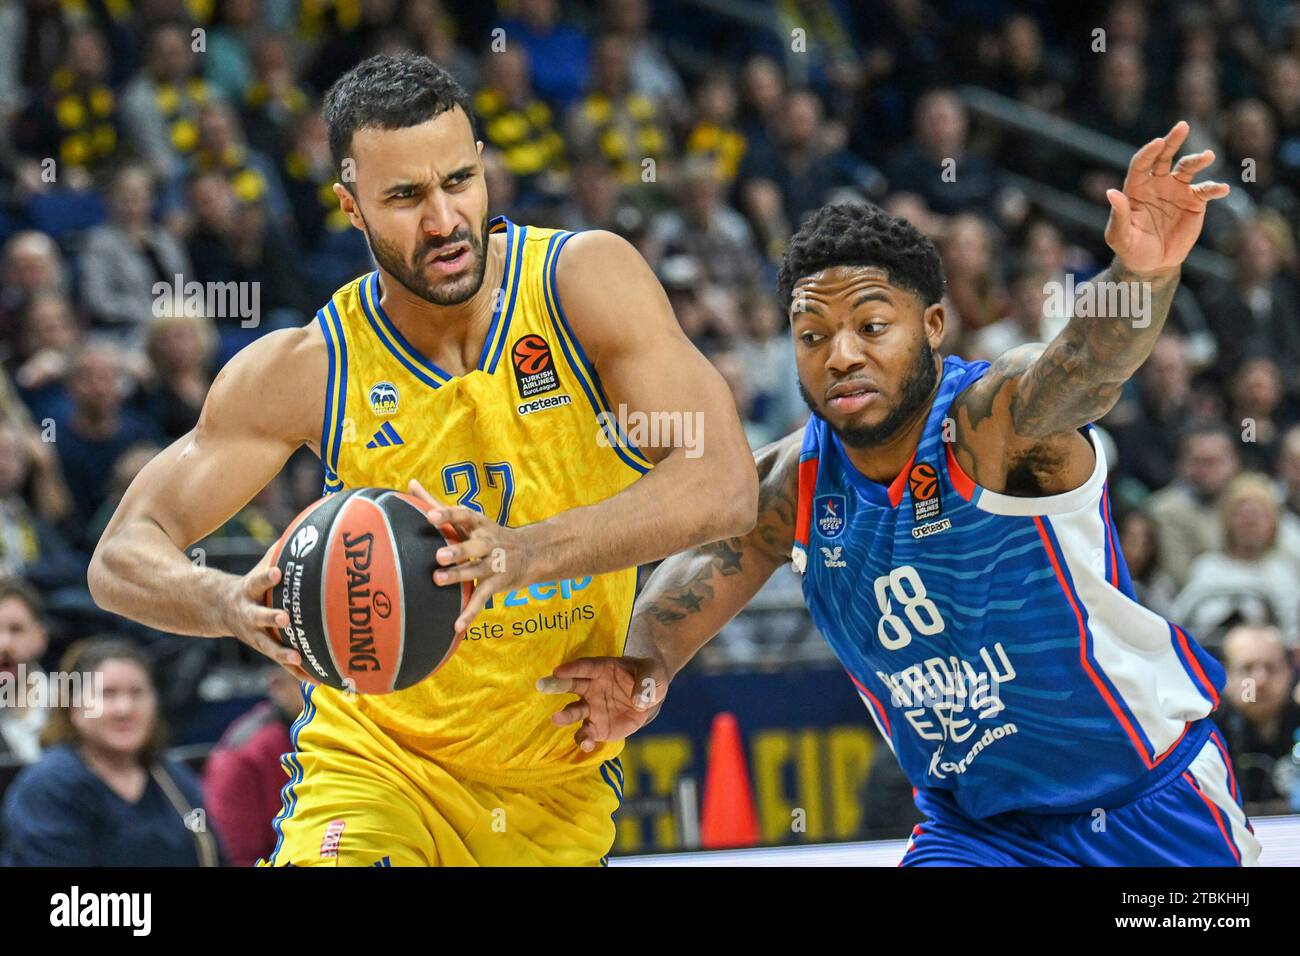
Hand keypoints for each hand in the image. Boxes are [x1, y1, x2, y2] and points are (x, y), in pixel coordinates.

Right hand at [219, 546, 315, 683]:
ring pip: (268, 646)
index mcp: (248, 592)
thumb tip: (306, 529)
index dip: (266, 576)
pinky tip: (314, 679)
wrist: (218, 609)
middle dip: (271, 618)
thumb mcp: (258, 568)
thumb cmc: (251, 585)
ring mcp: (254, 635)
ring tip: (299, 657)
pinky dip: (296, 671)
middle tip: (285, 618)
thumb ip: (279, 553)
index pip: (257, 581)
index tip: (278, 571)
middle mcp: (248, 615)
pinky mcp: (264, 648)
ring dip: (283, 653)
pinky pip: (281, 663)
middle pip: (259, 617)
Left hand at [407, 478, 530, 634]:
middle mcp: (488, 542)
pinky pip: (482, 599)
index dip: (448, 515)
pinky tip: (457, 626)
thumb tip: (410, 483)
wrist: (532, 552)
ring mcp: (494, 564)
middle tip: (439, 555)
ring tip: (438, 579)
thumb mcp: (469, 518)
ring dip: (458, 576)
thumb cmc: (488, 533)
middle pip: (473, 545)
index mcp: (479, 524)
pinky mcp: (498, 584)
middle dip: (458, 550)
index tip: (430, 516)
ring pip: (475, 571)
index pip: (463, 516)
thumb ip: (437, 502)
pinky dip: (470, 613)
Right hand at [538, 656, 668, 751]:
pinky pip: (586, 734)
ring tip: (557, 719)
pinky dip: (585, 740)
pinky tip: (587, 745)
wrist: (649, 697)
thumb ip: (647, 682)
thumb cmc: (649, 679)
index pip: (586, 667)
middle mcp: (591, 687)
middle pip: (572, 686)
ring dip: (566, 715)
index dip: (573, 668)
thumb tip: (639, 700)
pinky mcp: (596, 727)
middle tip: (542, 686)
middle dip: (557, 685)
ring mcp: (592, 708)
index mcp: (603, 669)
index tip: (558, 671)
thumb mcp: (655, 674)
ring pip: (575, 712)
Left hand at [1104, 120, 1229, 276]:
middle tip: (1182, 126)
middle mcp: (1157, 184)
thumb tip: (1111, 192)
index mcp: (1136, 188)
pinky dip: (1215, 189)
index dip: (1148, 152)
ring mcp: (1177, 190)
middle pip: (1165, 157)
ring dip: (1197, 160)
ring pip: (1188, 168)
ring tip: (1207, 156)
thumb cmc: (1131, 249)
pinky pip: (1206, 191)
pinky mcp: (1195, 202)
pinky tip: (1222, 189)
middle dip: (1172, 141)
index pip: (1142, 164)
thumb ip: (1119, 215)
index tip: (1157, 143)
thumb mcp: (1120, 236)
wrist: (1153, 264)